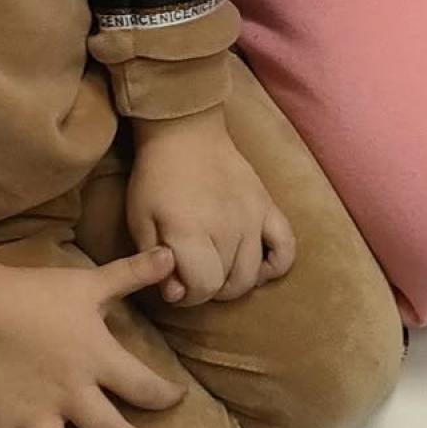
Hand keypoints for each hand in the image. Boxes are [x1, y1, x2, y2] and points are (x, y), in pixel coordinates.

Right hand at [0, 244, 186, 427]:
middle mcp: (71, 397)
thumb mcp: (89, 283)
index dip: (165, 396)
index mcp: (97, 361)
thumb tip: (172, 254)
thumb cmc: (35, 293)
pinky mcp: (0, 425)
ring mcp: (34, 417)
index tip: (177, 401)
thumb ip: (133, 273)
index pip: (145, 387)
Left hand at [126, 108, 295, 304]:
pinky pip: (286, 246)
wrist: (184, 132)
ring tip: (219, 272)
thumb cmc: (155, 177)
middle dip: (207, 289)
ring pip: (253, 273)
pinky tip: (258, 267)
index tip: (175, 284)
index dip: (187, 295)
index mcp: (191, 232)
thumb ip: (155, 260)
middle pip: (227, 283)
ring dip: (235, 283)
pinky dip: (276, 265)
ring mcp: (253, 217)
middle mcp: (227, 229)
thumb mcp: (140, 220)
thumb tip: (177, 295)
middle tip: (193, 276)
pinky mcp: (268, 207)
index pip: (202, 287)